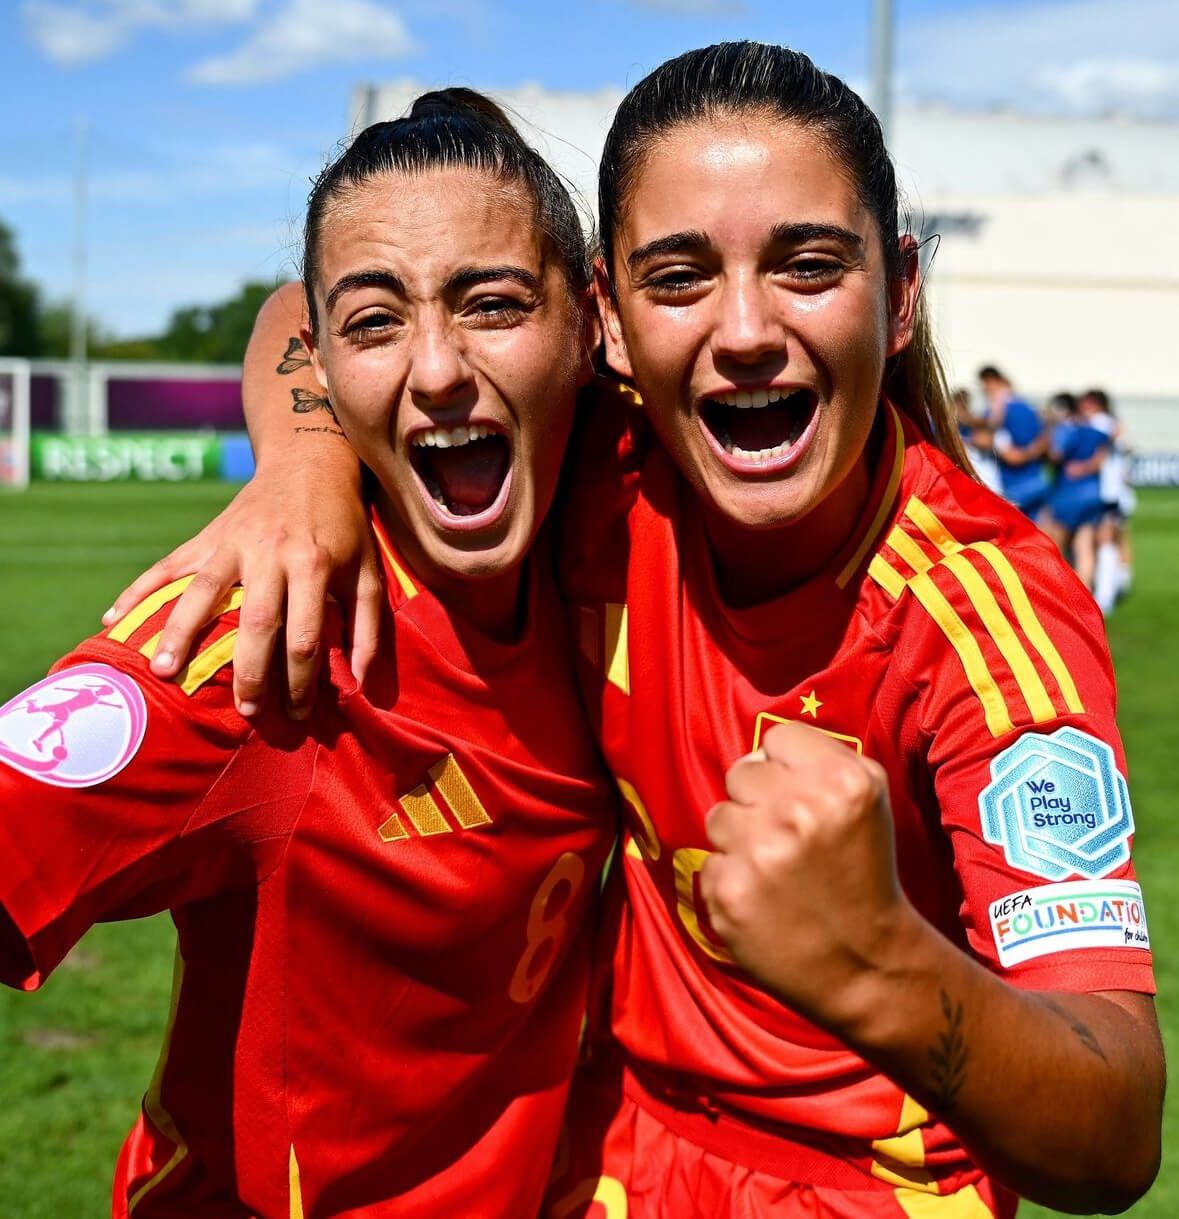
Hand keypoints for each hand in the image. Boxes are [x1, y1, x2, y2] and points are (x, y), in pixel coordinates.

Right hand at [103, 457, 382, 718]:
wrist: (309, 463)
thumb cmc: (344, 526)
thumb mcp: (369, 571)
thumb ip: (370, 627)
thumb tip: (363, 683)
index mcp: (313, 564)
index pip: (304, 634)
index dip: (302, 679)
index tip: (298, 713)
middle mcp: (270, 553)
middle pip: (255, 621)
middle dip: (249, 671)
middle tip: (245, 711)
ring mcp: (232, 543)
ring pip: (201, 592)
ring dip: (181, 634)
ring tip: (164, 673)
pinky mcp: (207, 536)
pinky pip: (168, 566)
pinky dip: (139, 591)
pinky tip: (115, 620)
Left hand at [700, 722, 913, 1030]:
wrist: (866, 964)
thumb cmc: (863, 874)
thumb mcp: (870, 800)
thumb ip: (820, 759)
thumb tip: (760, 753)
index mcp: (840, 782)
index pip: (777, 739)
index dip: (785, 767)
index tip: (797, 794)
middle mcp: (797, 811)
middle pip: (741, 773)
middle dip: (758, 800)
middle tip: (786, 837)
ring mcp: (758, 853)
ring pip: (718, 816)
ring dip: (739, 840)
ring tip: (774, 869)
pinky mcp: (728, 892)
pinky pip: (709, 862)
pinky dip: (731, 880)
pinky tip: (763, 900)